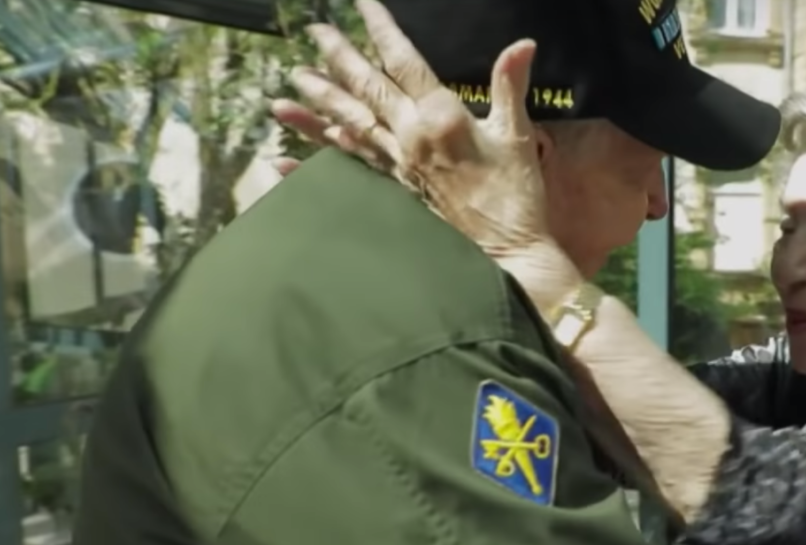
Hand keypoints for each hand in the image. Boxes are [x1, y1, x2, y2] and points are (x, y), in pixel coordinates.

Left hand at [271, 0, 563, 272]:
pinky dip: (314, 167)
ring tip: (291, 83)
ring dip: (318, 103)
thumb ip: (511, 87)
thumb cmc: (516, 199)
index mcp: (441, 118)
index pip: (404, 62)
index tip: (362, 4)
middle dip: (339, 57)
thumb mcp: (517, 137)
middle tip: (315, 31)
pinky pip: (346, 173)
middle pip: (366, 90)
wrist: (504, 257)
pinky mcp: (391, 195)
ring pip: (349, 126)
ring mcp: (396, 167)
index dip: (381, 29)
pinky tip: (283, 162)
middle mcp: (410, 139)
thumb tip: (523, 45)